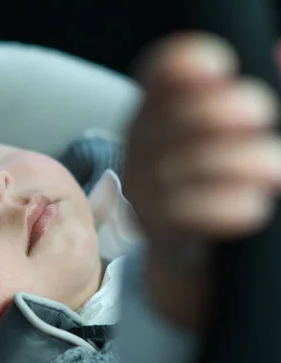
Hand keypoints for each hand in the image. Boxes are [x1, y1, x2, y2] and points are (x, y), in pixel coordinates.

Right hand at [124, 32, 280, 329]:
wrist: (207, 258)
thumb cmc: (229, 182)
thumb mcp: (242, 134)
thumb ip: (257, 98)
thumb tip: (280, 54)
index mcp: (164, 112)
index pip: (158, 75)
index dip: (182, 64)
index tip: (223, 68)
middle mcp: (145, 148)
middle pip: (162, 118)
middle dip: (211, 111)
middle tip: (259, 116)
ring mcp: (146, 192)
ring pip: (171, 168)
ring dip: (229, 162)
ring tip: (273, 167)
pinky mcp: (160, 234)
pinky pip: (177, 215)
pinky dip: (218, 207)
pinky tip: (253, 204)